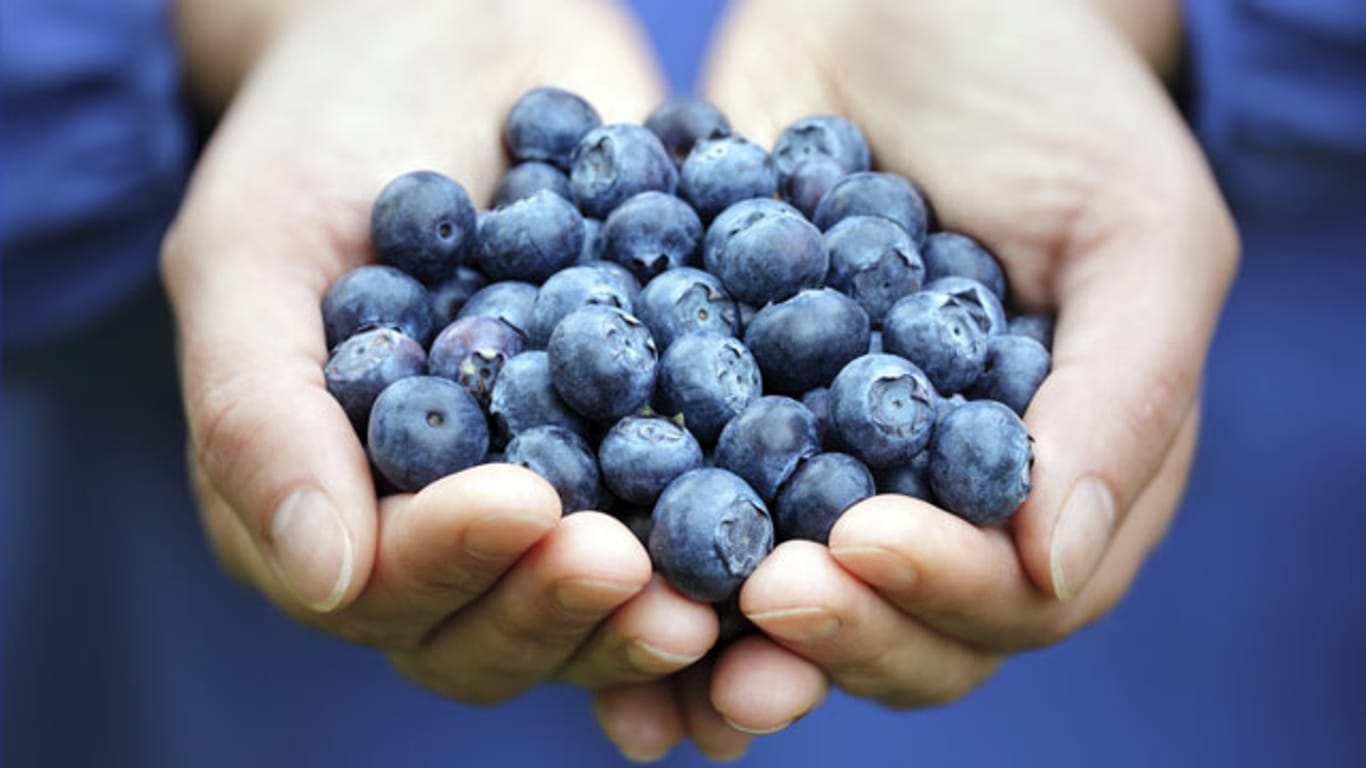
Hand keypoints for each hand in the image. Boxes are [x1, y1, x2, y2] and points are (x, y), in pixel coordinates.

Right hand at [163, 0, 716, 709]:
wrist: (450, 38)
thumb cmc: (322, 137)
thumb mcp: (253, 255)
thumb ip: (259, 416)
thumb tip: (327, 582)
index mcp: (339, 508)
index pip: (388, 587)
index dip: (451, 563)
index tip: (521, 505)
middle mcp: (451, 526)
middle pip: (500, 626)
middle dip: (561, 605)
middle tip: (627, 564)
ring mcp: (560, 489)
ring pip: (603, 598)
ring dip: (655, 610)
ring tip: (712, 584)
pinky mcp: (655, 438)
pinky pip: (697, 510)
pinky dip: (740, 534)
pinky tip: (791, 535)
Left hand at [594, 0, 1235, 748]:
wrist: (905, 1)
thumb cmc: (1050, 97)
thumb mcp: (1135, 227)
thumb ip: (1122, 397)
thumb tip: (1053, 565)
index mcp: (1058, 478)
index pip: (1015, 596)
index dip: (941, 592)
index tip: (857, 542)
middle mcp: (939, 495)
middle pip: (898, 626)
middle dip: (833, 632)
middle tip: (757, 601)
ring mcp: (827, 462)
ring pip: (784, 592)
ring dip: (722, 636)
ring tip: (653, 641)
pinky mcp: (728, 412)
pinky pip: (684, 497)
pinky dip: (640, 540)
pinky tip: (587, 555)